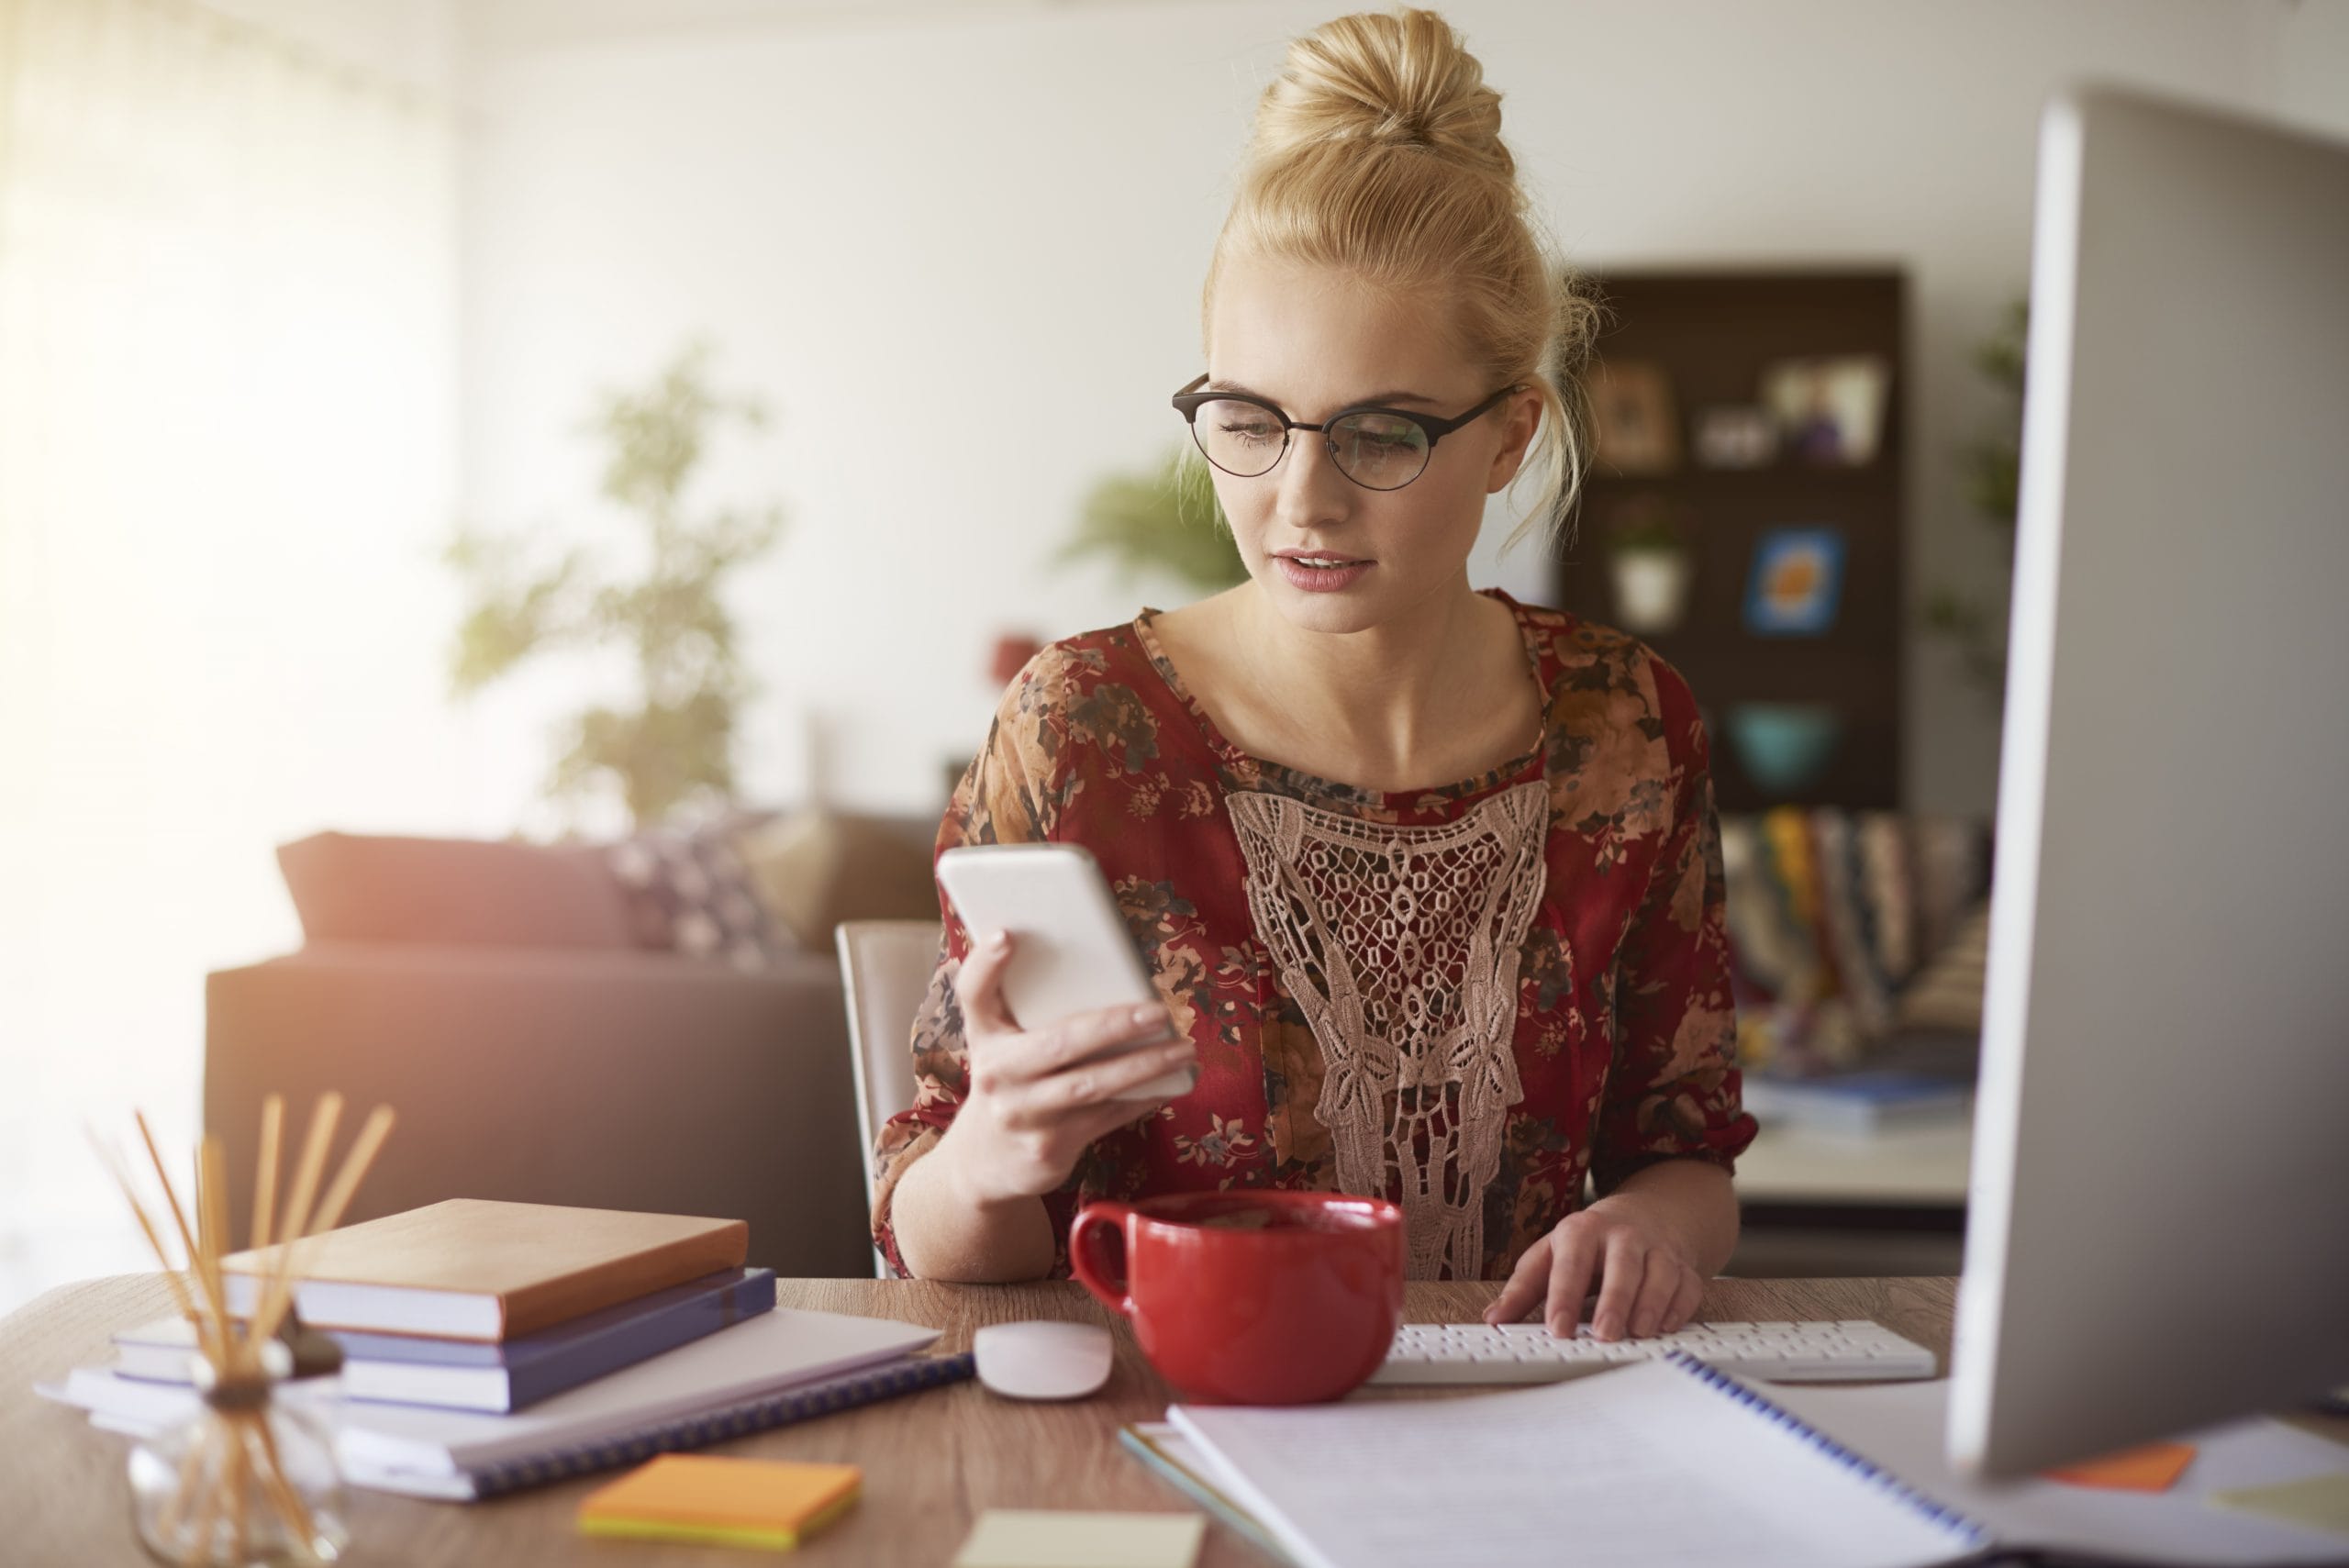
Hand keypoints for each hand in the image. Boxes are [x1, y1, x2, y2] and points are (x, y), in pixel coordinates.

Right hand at [932, 927, 1196, 1206]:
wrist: (983, 1160)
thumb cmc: (1007, 1080)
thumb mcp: (998, 1041)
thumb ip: (1026, 1005)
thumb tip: (1100, 966)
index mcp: (983, 1036)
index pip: (974, 994)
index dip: (986, 965)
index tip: (1008, 937)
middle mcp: (997, 1074)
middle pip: (1060, 1043)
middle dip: (1115, 1025)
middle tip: (1159, 1011)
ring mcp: (1023, 1115)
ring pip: (1091, 1085)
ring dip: (1144, 1066)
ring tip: (1183, 1049)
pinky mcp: (1048, 1148)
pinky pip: (1105, 1118)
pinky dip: (1141, 1099)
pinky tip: (1171, 1083)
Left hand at [1482, 1194, 1706, 1340]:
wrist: (1646, 1213)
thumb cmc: (1588, 1242)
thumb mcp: (1551, 1254)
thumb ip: (1524, 1288)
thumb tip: (1493, 1319)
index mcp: (1581, 1231)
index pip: (1571, 1263)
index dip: (1564, 1296)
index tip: (1557, 1328)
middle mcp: (1622, 1236)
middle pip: (1621, 1265)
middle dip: (1614, 1300)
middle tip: (1604, 1334)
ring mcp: (1657, 1248)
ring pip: (1659, 1273)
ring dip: (1651, 1304)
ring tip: (1638, 1333)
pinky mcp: (1683, 1265)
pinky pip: (1687, 1285)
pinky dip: (1679, 1306)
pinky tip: (1666, 1326)